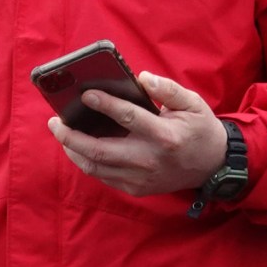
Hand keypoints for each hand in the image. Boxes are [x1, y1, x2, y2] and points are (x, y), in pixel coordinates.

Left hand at [48, 72, 228, 196]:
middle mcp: (149, 160)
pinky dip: (86, 161)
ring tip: (61, 133)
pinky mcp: (136, 188)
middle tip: (54, 121)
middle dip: (70, 135)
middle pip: (99, 150)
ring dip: (72, 150)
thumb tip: (141, 77)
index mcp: (164, 136)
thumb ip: (167, 89)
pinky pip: (103, 176)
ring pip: (95, 167)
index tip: (84, 93)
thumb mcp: (192, 103)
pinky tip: (78, 147)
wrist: (212, 166)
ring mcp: (141, 178)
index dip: (104, 104)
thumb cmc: (199, 129)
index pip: (127, 117)